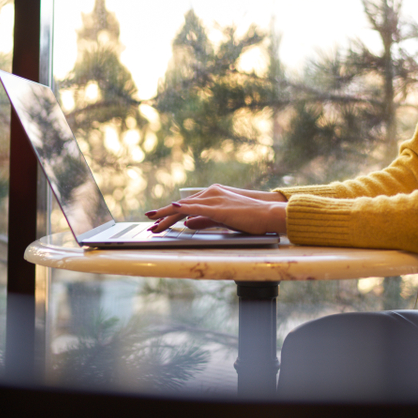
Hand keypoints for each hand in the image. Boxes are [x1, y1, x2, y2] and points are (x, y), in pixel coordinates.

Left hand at [146, 184, 286, 234]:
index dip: (170, 214)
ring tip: (153, 222)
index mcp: (212, 195)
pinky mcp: (218, 207)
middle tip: (149, 224)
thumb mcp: (222, 220)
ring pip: (184, 207)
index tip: (157, 222)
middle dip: (163, 216)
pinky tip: (173, 209)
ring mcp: (214, 199)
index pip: (186, 206)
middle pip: (181, 206)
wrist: (268, 214)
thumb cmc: (249, 219)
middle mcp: (210, 193)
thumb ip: (204, 220)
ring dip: (167, 215)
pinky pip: (196, 207)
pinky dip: (183, 209)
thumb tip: (187, 223)